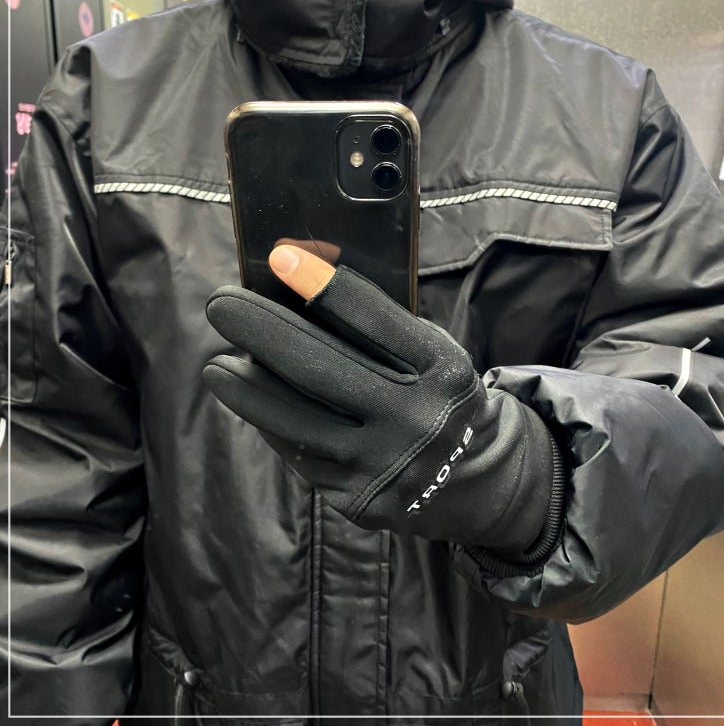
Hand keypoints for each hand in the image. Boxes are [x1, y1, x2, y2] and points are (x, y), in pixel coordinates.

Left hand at [204, 246, 559, 554]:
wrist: (471, 477)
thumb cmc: (440, 398)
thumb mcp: (434, 358)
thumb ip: (382, 334)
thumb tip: (299, 298)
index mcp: (445, 373)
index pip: (376, 320)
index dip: (323, 285)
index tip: (280, 257)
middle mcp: (418, 421)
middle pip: (321, 368)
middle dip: (261, 330)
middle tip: (220, 304)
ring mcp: (385, 466)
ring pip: (296, 419)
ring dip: (247, 387)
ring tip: (217, 364)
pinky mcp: (359, 500)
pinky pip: (299, 453)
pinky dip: (270, 422)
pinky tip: (251, 402)